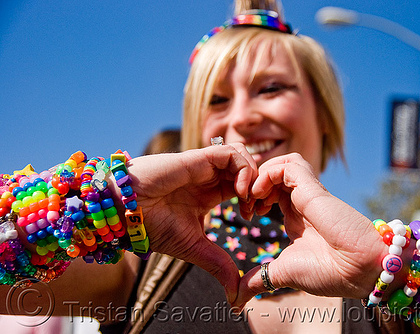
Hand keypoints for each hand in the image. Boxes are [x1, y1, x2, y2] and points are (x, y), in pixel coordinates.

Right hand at [123, 144, 256, 302]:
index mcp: (209, 193)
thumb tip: (236, 296)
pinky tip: (239, 192)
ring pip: (242, 156)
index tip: (253, 218)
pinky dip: (244, 169)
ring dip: (254, 176)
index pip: (243, 186)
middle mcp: (208, 177)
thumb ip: (218, 264)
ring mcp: (203, 166)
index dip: (255, 198)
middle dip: (259, 186)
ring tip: (248, 200)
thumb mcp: (195, 247)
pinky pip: (231, 153)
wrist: (124, 214)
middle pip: (246, 168)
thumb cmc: (152, 227)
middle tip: (258, 208)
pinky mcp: (197, 158)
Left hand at [235, 153, 385, 307]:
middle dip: (252, 185)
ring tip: (252, 197)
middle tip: (245, 205)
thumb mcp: (282, 274)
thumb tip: (236, 299)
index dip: (253, 197)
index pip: (271, 192)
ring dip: (260, 175)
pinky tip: (260, 194)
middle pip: (273, 175)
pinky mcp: (314, 188)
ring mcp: (308, 193)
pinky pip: (289, 165)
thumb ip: (258, 279)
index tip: (246, 216)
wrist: (359, 272)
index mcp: (296, 217)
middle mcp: (302, 202)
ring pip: (282, 164)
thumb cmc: (328, 273)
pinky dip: (269, 173)